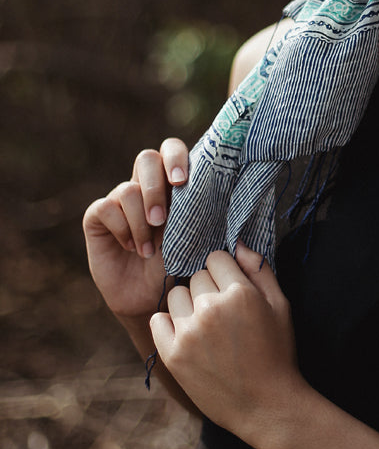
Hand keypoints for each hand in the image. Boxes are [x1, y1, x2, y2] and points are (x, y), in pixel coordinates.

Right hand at [83, 139, 188, 320]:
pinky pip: (106, 207)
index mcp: (173, 183)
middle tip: (161, 220)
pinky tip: (130, 247)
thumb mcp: (193, 238)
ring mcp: (120, 199)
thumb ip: (196, 211)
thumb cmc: (177, 265)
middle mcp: (145, 185)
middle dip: (154, 188)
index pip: (172, 150)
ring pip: (128, 190)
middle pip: (147, 159)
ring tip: (148, 250)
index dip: (176, 157)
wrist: (149, 297)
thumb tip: (211, 192)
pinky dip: (121, 229)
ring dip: (140, 222)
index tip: (181, 181)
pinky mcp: (97, 216)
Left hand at [150, 241, 305, 438]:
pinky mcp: (173, 354)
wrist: (265, 406)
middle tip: (223, 315)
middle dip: (207, 289)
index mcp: (240, 293)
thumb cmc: (277, 353)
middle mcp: (211, 308)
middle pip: (195, 276)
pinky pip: (157, 320)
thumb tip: (236, 241)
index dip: (225, 272)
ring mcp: (189, 332)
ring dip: (188, 305)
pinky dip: (169, 324)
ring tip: (206, 327)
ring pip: (175, 295)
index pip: (216, 258)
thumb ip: (259, 269)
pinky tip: (188, 337)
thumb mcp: (280, 306)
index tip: (232, 290)